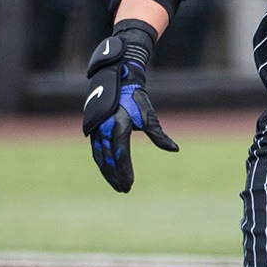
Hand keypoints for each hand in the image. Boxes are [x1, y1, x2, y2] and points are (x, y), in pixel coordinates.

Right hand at [82, 20, 178, 192]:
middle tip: (124, 189)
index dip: (124, 171)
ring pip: (99, 156)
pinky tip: (107, 171)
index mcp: (118, 126)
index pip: (121, 155)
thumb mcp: (148, 115)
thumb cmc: (136, 97)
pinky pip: (95, 150)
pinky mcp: (92, 128)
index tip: (130, 184)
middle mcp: (104, 129)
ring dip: (107, 172)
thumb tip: (174, 149)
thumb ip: (159, 135)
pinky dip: (101, 162)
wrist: (117, 77)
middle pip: (108, 160)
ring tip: (116, 184)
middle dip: (115, 176)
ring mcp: (95, 128)